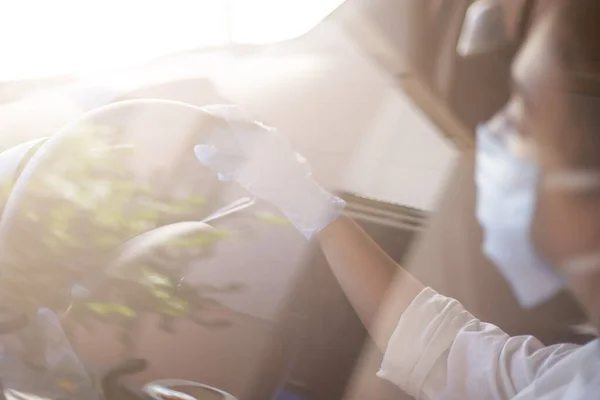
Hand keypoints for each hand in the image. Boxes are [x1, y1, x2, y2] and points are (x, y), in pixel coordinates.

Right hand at [195, 105, 343, 237]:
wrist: (300, 195)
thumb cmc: (272, 181)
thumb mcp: (242, 172)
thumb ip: (221, 160)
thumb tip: (199, 149)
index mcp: (258, 132)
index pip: (233, 114)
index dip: (215, 112)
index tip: (200, 116)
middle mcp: (265, 133)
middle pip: (237, 129)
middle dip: (220, 137)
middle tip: (205, 147)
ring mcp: (271, 144)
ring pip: (243, 143)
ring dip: (229, 152)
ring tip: (219, 171)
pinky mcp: (274, 157)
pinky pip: (251, 152)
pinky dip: (240, 159)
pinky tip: (234, 174)